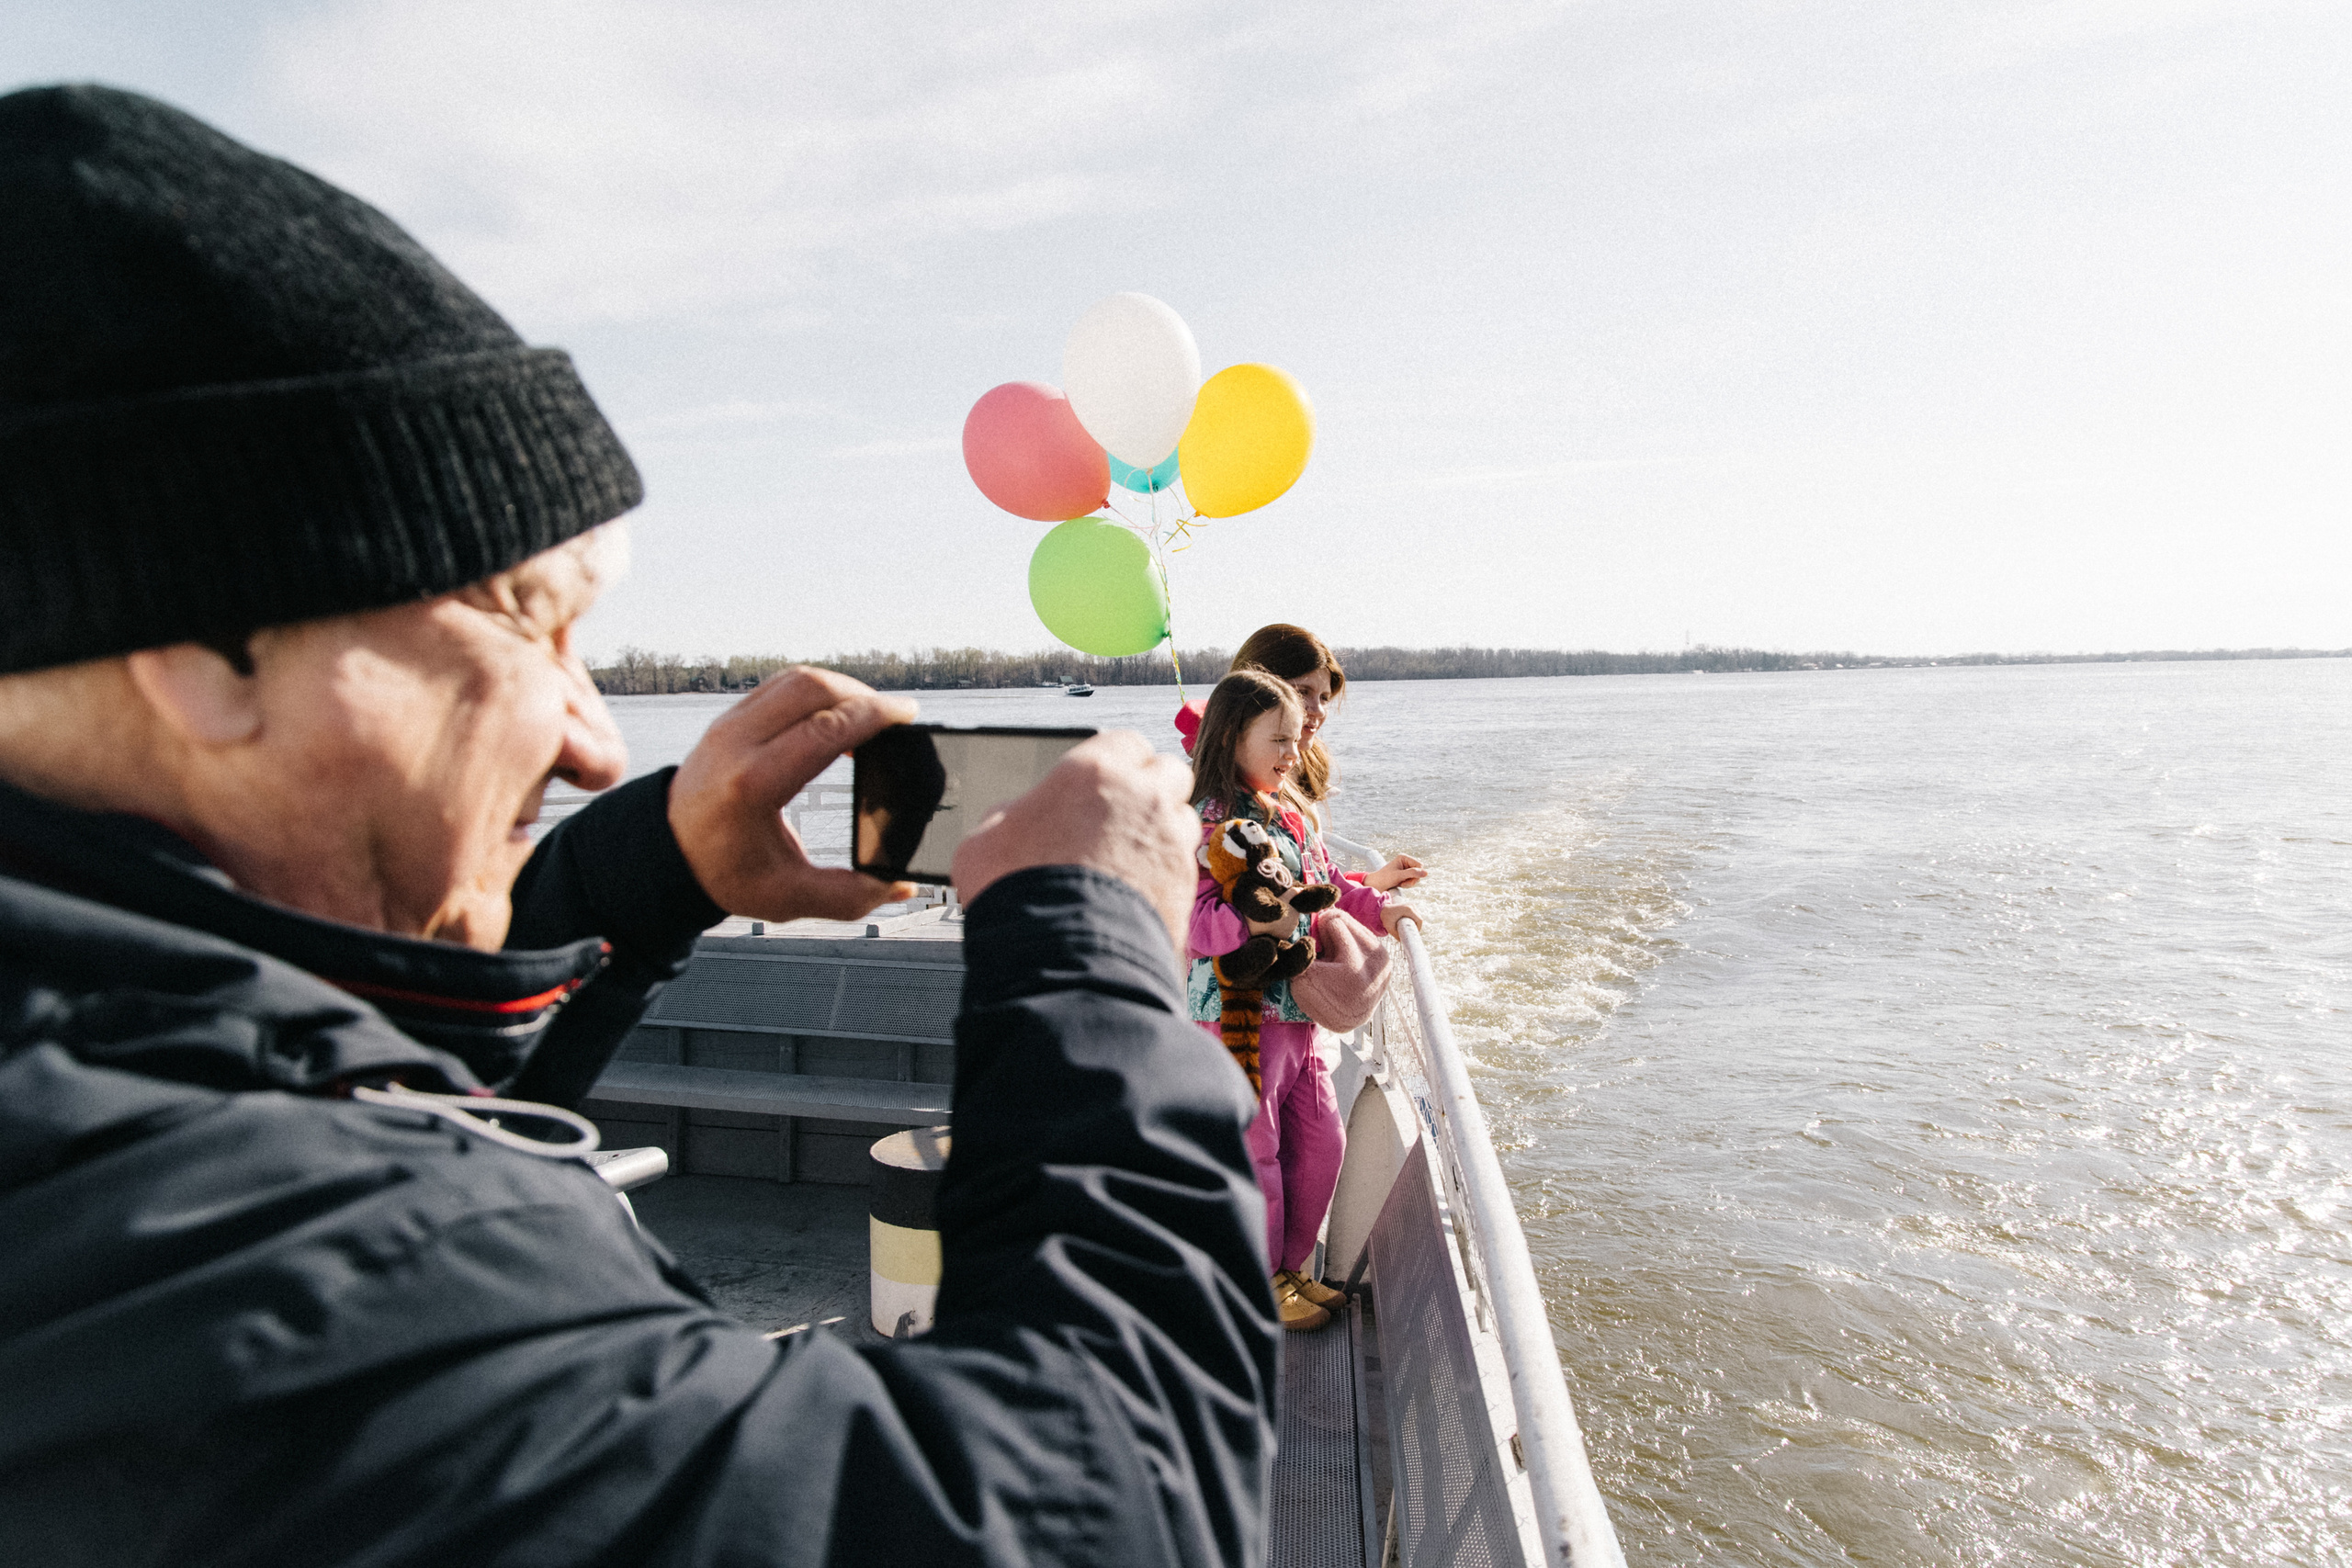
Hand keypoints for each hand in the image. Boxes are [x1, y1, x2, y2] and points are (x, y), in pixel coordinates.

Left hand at [668, 667, 917, 922]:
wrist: (666, 854)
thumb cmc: (725, 873)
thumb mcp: (788, 896)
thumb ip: (851, 896)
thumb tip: (902, 885)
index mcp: (753, 784)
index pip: (823, 729)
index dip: (872, 715)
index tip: (907, 716)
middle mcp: (737, 744)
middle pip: (811, 688)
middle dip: (863, 694)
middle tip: (896, 716)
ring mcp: (728, 725)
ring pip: (796, 679)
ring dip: (841, 688)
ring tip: (870, 714)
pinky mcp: (728, 719)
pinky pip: (779, 686)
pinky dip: (816, 691)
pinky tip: (837, 713)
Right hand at [953, 730, 1197, 956]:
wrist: (1061, 956)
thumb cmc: (1017, 894)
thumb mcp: (984, 841)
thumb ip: (1009, 815)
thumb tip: (1016, 816)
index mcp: (1094, 770)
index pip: (1126, 742)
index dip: (1114, 764)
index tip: (1102, 784)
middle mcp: (1142, 795)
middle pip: (1167, 771)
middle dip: (1150, 788)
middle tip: (1122, 815)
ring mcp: (1170, 838)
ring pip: (1182, 816)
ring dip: (1162, 829)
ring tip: (1131, 857)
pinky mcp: (1185, 881)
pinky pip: (1185, 862)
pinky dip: (1167, 870)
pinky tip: (1140, 889)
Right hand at [1244, 896, 1295, 938]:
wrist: (1263, 921)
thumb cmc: (1273, 907)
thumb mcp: (1283, 897)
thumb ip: (1293, 892)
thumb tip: (1302, 889)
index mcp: (1296, 913)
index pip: (1292, 913)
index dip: (1285, 911)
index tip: (1278, 910)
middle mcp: (1296, 922)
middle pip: (1291, 920)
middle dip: (1285, 919)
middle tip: (1276, 916)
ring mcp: (1291, 930)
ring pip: (1288, 927)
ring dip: (1283, 926)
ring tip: (1274, 922)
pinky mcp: (1286, 936)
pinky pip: (1284, 934)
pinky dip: (1280, 932)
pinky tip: (1274, 928)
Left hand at [1365, 854, 1425, 891]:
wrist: (1375, 885)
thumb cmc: (1385, 878)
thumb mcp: (1399, 876)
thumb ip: (1413, 874)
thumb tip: (1426, 873)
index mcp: (1404, 858)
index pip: (1419, 865)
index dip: (1417, 873)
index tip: (1409, 879)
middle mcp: (1406, 862)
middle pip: (1419, 872)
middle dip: (1413, 879)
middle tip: (1404, 883)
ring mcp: (1406, 869)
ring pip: (1416, 877)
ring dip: (1410, 883)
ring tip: (1401, 884)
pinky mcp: (1405, 875)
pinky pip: (1412, 881)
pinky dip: (1408, 884)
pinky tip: (1400, 885)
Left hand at [1380, 902, 1420, 939]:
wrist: (1381, 909)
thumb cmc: (1385, 918)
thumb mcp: (1390, 928)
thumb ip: (1397, 936)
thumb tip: (1404, 942)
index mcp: (1408, 910)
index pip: (1419, 920)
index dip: (1418, 928)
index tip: (1413, 933)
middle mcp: (1411, 906)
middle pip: (1419, 919)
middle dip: (1417, 926)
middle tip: (1410, 932)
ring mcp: (1411, 905)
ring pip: (1418, 916)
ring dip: (1415, 923)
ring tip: (1409, 928)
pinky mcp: (1410, 905)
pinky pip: (1415, 914)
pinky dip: (1414, 919)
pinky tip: (1409, 923)